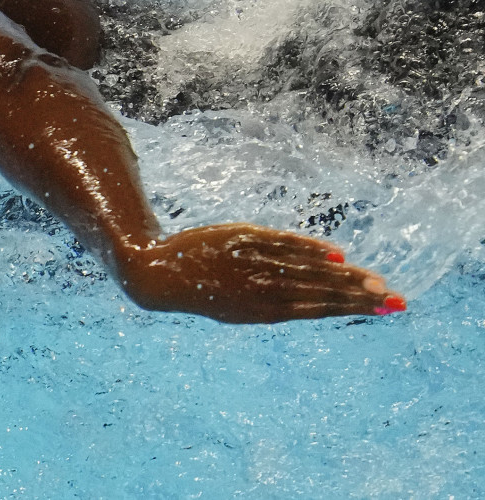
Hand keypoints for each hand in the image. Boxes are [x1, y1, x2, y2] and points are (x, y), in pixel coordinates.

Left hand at [117, 223, 404, 323]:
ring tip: (374, 279)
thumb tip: (313, 295)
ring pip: (305, 270)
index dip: (349, 309)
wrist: (157, 274)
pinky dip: (307, 248)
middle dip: (358, 295)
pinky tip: (333, 252)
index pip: (315, 310)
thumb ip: (274, 302)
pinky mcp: (240, 239)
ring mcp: (251, 264)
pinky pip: (280, 244)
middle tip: (395, 299)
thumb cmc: (202, 290)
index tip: (382, 310)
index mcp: (260, 312)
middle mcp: (260, 289)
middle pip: (318, 292)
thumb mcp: (237, 306)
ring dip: (343, 274)